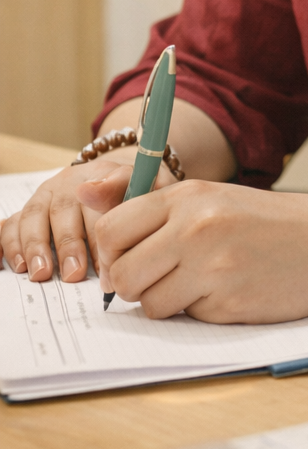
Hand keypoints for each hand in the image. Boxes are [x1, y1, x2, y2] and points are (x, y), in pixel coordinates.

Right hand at [0, 154, 175, 283]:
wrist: (118, 182)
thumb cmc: (137, 194)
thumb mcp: (153, 188)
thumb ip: (143, 191)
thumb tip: (103, 195)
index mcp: (103, 174)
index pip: (101, 195)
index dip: (100, 227)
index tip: (103, 248)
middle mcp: (70, 182)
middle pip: (64, 211)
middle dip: (68, 245)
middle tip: (74, 274)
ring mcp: (47, 196)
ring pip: (34, 217)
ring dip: (35, 246)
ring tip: (41, 274)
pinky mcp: (30, 211)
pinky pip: (11, 224)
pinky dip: (8, 243)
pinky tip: (13, 264)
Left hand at [85, 180, 307, 322]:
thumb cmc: (274, 223)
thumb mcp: (215, 199)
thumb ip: (151, 202)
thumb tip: (80, 194)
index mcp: (190, 196)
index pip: (111, 229)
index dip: (113, 252)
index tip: (132, 257)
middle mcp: (196, 227)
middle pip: (121, 273)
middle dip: (133, 284)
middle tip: (164, 276)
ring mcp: (213, 267)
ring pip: (149, 303)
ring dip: (167, 302)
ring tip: (204, 283)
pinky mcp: (229, 304)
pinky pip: (187, 319)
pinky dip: (201, 313)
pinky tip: (231, 293)